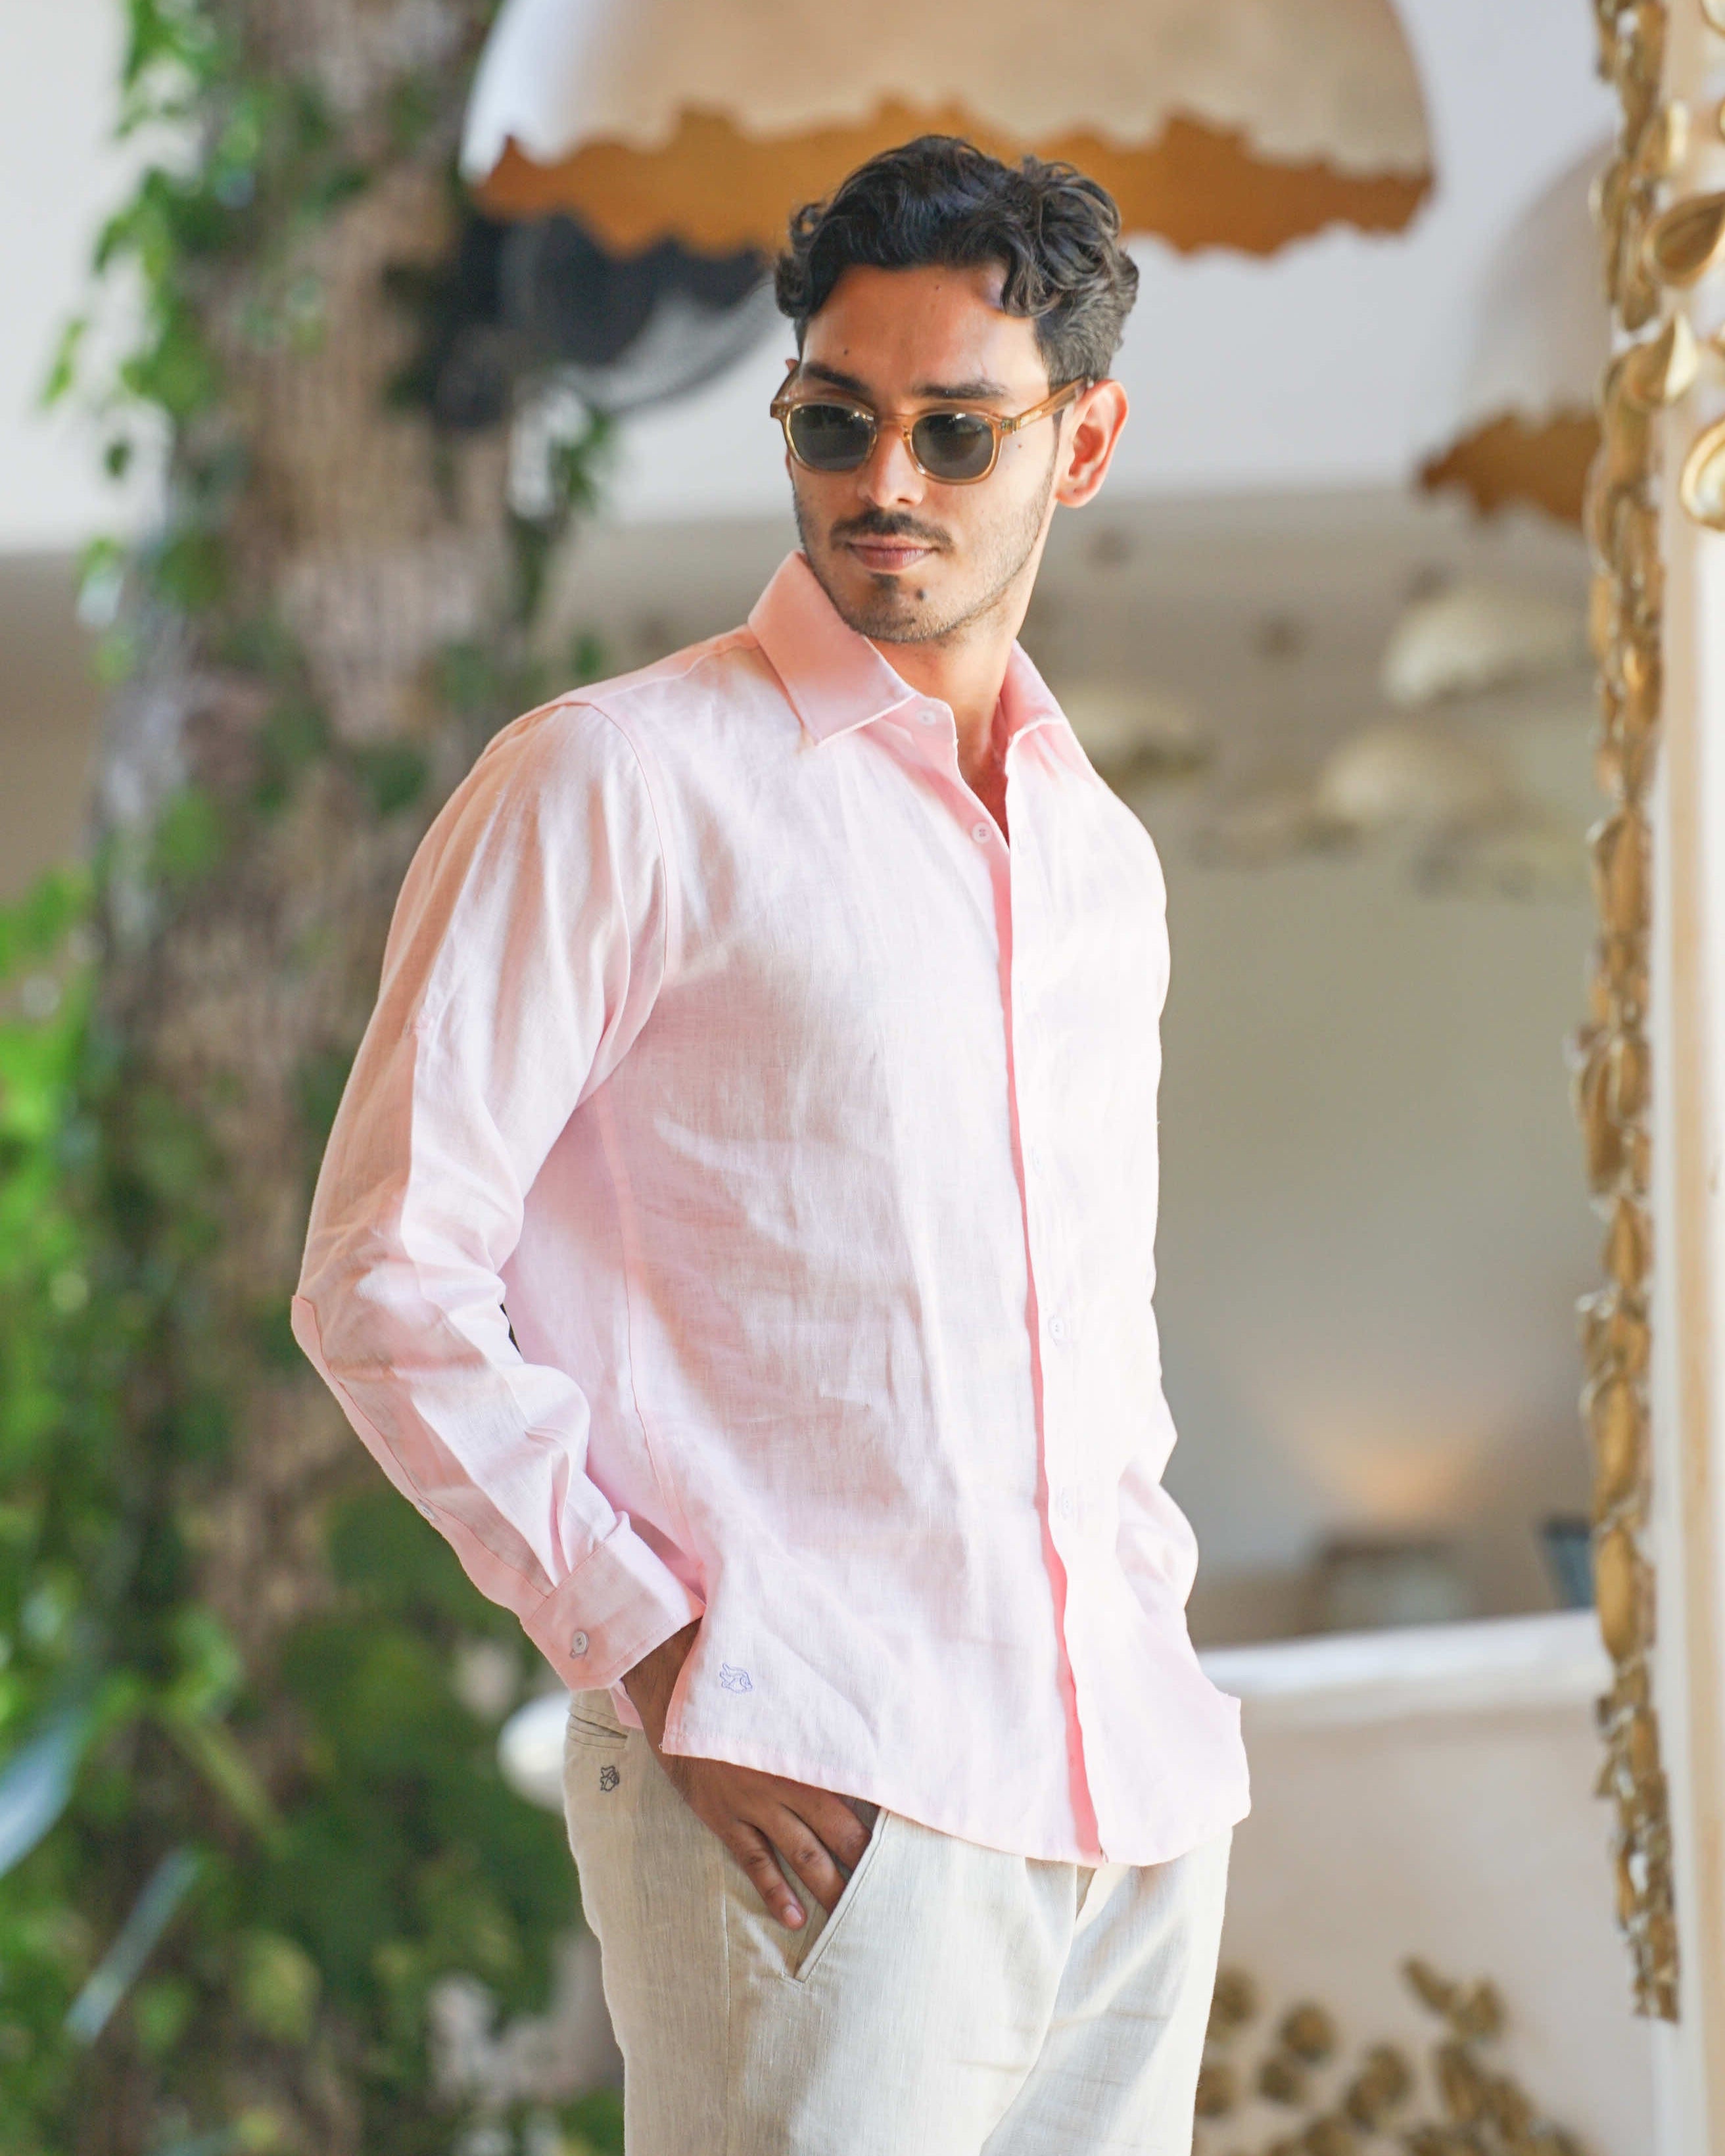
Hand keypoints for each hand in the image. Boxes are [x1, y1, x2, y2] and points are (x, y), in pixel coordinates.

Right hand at [623, 1622, 872, 1930]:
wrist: (678, 1693)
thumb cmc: (740, 1693)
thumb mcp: (788, 1700)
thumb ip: (824, 1722)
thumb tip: (868, 1730)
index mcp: (808, 1749)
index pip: (859, 1788)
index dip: (885, 1816)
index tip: (913, 1839)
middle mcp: (787, 1779)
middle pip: (838, 1829)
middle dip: (865, 1861)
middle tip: (891, 1892)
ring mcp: (755, 1802)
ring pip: (803, 1853)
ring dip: (828, 1886)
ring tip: (851, 1916)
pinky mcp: (725, 1817)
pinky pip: (756, 1861)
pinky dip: (776, 1891)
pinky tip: (795, 1916)